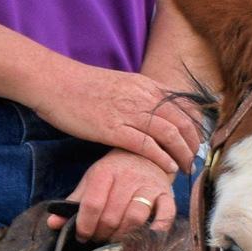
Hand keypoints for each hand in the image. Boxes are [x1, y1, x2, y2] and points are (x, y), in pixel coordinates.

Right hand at [32, 59, 202, 172]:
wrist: (54, 82)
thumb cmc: (81, 86)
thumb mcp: (119, 84)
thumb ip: (139, 95)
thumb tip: (151, 110)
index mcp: (146, 86)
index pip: (184, 106)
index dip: (196, 127)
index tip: (197, 142)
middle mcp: (143, 97)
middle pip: (182, 122)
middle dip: (193, 145)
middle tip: (194, 160)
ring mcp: (129, 113)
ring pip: (170, 134)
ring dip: (182, 154)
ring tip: (185, 168)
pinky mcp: (113, 129)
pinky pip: (146, 145)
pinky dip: (162, 158)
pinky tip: (167, 167)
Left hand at [53, 150, 178, 242]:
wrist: (146, 154)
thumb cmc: (114, 173)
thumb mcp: (91, 181)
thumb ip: (73, 203)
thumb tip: (52, 224)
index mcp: (105, 172)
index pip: (92, 204)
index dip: (85, 225)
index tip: (82, 236)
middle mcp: (128, 178)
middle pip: (112, 215)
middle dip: (102, 234)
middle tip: (98, 239)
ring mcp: (149, 186)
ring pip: (135, 217)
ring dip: (123, 236)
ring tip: (116, 240)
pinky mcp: (167, 195)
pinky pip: (166, 214)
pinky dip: (158, 229)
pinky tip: (146, 238)